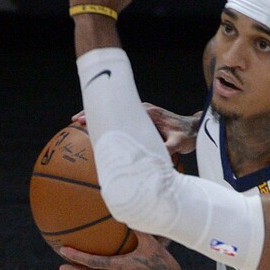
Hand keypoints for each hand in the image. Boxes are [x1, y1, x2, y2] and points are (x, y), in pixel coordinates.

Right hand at [71, 104, 199, 154]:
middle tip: (74, 120)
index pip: (119, 111)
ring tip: (81, 122)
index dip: (101, 115)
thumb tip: (155, 161)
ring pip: (116, 112)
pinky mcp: (142, 118)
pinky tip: (99, 127)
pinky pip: (122, 117)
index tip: (85, 119)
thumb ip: (167, 150)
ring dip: (100, 117)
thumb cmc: (186, 136)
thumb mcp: (178, 144)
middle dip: (94, 113)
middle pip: (113, 108)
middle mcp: (142, 110)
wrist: (194, 129)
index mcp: (147, 113)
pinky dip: (109, 120)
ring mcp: (142, 112)